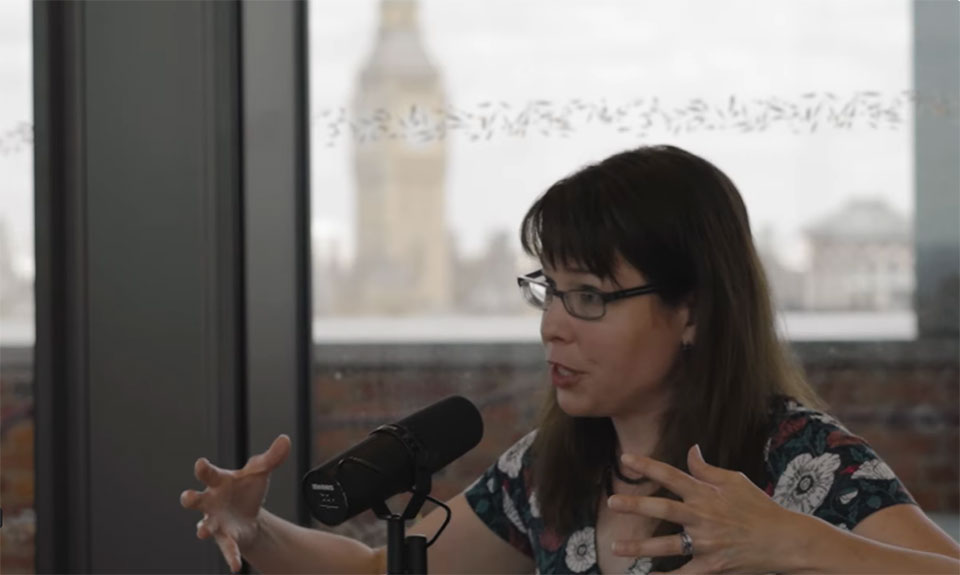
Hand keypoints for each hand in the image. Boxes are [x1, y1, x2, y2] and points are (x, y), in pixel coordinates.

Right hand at [180, 434, 290, 572]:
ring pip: (204, 526)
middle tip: (187, 497)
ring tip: (203, 532)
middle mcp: (211, 501)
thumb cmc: (246, 489)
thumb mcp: (259, 472)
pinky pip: (227, 548)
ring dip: (203, 529)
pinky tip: (235, 566)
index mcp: (219, 482)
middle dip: (190, 498)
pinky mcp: (226, 537)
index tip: (200, 463)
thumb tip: (284, 440)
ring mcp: (215, 521)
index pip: (209, 473)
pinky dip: (231, 556)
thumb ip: (271, 457)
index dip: (203, 468)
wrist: (249, 513)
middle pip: (196, 499)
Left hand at [607, 444, 801, 573]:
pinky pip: (684, 574)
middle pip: (663, 509)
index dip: (648, 466)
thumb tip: (690, 450)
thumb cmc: (760, 507)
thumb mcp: (735, 481)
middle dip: (635, 505)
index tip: (625, 459)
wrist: (785, 541)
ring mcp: (707, 543)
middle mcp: (703, 517)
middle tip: (611, 502)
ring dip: (639, 546)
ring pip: (667, 545)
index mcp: (707, 493)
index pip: (671, 475)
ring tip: (615, 548)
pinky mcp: (712, 566)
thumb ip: (707, 469)